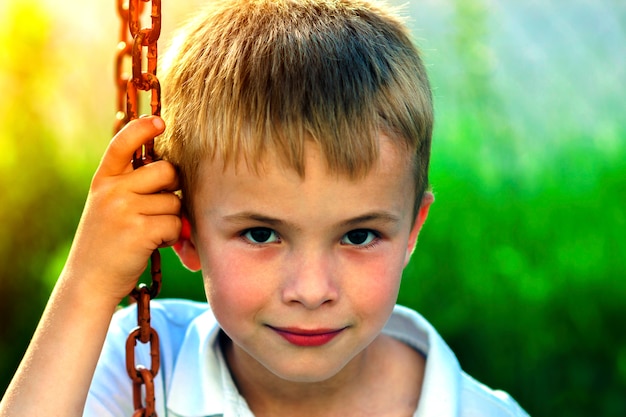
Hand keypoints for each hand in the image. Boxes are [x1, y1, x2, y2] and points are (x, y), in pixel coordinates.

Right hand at [65, 116, 180, 302]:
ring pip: (174, 202)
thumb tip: (173, 176)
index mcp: (104, 180)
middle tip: (162, 205)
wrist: (89, 281)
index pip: (122, 143)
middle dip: (174, 187)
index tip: (159, 121)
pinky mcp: (138, 230)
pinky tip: (156, 244)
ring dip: (172, 219)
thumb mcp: (109, 207)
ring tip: (152, 232)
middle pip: (166, 171)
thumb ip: (132, 188)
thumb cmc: (108, 243)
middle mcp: (112, 190)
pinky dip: (172, 236)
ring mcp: (124, 209)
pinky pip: (174, 224)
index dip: (142, 129)